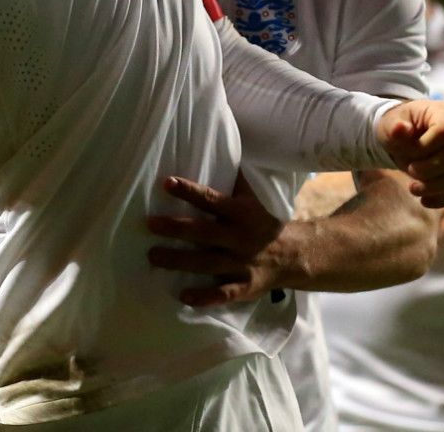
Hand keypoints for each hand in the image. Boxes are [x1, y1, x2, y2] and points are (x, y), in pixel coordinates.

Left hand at [146, 173, 293, 306]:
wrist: (293, 255)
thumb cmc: (261, 221)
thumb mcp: (250, 198)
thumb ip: (232, 179)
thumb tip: (216, 147)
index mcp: (240, 213)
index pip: (211, 199)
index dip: (189, 191)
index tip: (166, 182)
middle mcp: (239, 237)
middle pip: (203, 232)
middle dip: (176, 228)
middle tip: (149, 224)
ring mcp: (241, 263)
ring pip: (207, 263)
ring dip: (179, 261)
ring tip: (153, 256)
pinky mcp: (244, 286)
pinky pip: (223, 293)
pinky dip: (205, 297)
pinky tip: (184, 297)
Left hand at [376, 100, 443, 206]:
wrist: (403, 139)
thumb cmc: (397, 128)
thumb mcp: (389, 124)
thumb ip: (394, 128)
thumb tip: (401, 129)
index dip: (425, 147)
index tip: (407, 151)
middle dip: (430, 169)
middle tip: (410, 171)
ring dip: (435, 186)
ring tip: (413, 188)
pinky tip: (424, 200)